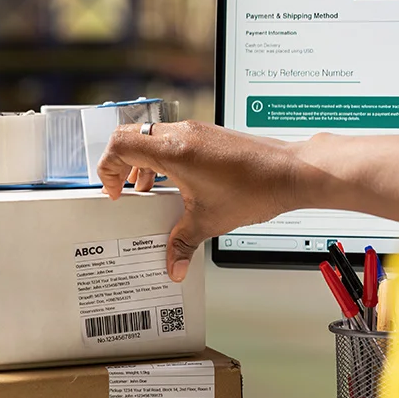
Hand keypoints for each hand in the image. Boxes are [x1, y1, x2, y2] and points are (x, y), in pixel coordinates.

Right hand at [97, 122, 295, 281]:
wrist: (290, 172)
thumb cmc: (255, 188)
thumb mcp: (209, 221)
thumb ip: (182, 244)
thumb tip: (172, 266)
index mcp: (173, 150)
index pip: (120, 144)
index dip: (108, 168)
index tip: (115, 191)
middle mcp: (183, 133)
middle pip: (133, 137)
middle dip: (123, 166)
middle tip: (127, 191)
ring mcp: (198, 131)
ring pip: (155, 138)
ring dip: (145, 162)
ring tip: (151, 190)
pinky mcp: (210, 135)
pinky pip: (175, 140)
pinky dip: (166, 159)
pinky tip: (179, 185)